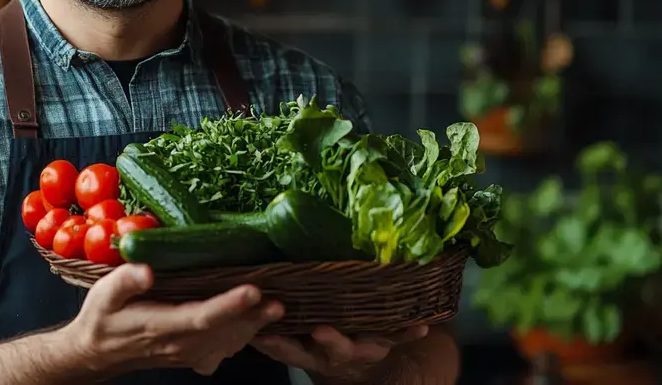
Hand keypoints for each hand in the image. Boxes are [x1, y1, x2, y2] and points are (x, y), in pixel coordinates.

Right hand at [63, 264, 284, 376]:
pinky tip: (258, 322)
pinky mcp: (194, 356)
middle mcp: (179, 344)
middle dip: (253, 317)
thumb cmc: (102, 318)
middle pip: (223, 331)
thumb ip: (125, 281)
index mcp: (159, 326)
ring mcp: (188, 354)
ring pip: (228, 343)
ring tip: (277, 309)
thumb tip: (146, 270)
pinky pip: (225, 349)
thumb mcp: (103, 295)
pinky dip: (245, 337)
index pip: (200, 316)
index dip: (228, 305)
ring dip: (254, 327)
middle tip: (279, 300)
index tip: (252, 290)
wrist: (98, 353)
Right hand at [250, 325, 428, 381]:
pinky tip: (423, 326)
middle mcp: (331, 354)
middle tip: (320, 330)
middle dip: (326, 341)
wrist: (355, 367)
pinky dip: (409, 332)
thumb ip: (270, 328)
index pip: (287, 348)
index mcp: (306, 350)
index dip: (275, 343)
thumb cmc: (314, 341)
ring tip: (376, 336)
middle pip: (328, 350)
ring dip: (371, 341)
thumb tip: (237, 293)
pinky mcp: (383, 343)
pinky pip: (399, 338)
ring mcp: (360, 349)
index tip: (263, 333)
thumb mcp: (292, 339)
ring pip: (363, 346)